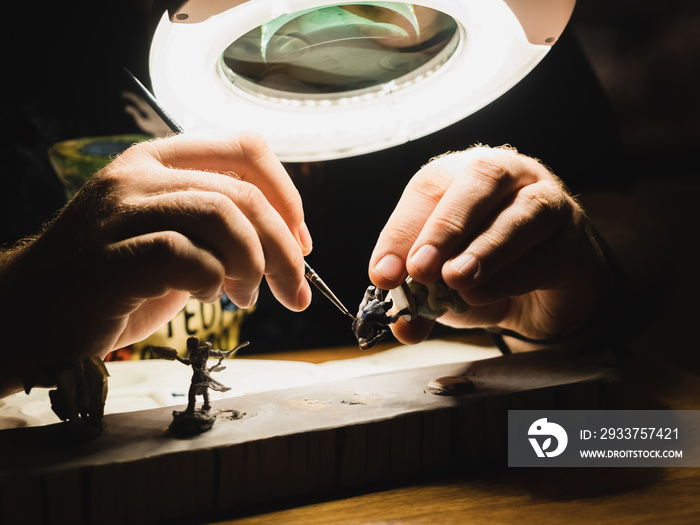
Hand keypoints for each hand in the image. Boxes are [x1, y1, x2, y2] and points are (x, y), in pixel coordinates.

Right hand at [0, 132, 311, 392]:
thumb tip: (289, 242)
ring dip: (253, 263)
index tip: (301, 240)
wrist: (34, 315)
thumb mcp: (174, 238)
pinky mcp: (113, 255)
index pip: (244, 147)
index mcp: (158, 161)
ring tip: (246, 295)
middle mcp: (139, 175)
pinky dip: (213, 281)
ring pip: (222, 215)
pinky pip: (189, 256)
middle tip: (293, 289)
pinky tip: (206, 297)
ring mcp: (122, 211)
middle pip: (243, 191)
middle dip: (285, 248)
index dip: (286, 194)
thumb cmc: (113, 280)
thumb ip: (219, 227)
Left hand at [368, 146, 606, 346]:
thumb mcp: (442, 290)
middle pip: (480, 178)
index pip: (427, 189)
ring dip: (484, 248)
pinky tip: (487, 295)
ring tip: (456, 280)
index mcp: (460, 177)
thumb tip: (402, 326)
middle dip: (445, 226)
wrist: (543, 295)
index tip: (384, 274)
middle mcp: (506, 176)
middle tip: (420, 268)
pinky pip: (547, 252)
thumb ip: (420, 303)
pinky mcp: (574, 238)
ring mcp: (547, 201)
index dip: (401, 231)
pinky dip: (513, 276)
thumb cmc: (485, 275)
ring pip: (522, 211)